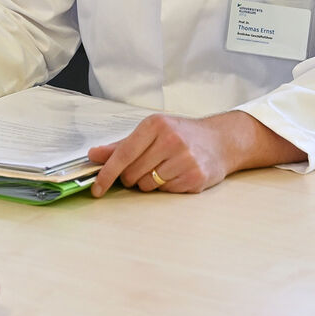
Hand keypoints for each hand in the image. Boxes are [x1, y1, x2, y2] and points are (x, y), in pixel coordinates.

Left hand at [87, 112, 232, 195]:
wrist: (220, 141)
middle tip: (143, 167)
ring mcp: (185, 159)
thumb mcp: (152, 132)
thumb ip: (122, 145)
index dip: (107, 173)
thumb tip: (94, 155)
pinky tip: (176, 173)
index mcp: (155, 125)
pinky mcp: (195, 177)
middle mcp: (171, 140)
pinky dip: (165, 186)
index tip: (96, 187)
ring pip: (147, 184)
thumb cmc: (182, 135)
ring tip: (162, 168)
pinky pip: (165, 191)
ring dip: (148, 182)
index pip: (124, 153)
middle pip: (133, 172)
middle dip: (130, 176)